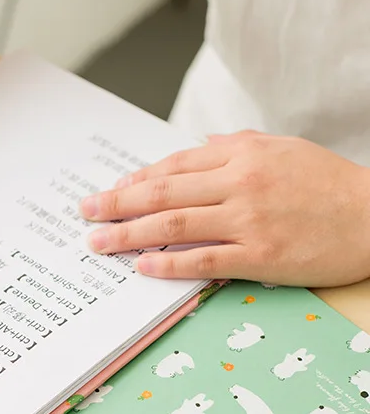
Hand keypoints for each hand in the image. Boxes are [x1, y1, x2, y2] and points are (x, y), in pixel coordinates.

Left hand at [80, 131, 369, 286]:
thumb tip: (199, 147)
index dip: (136, 181)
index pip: (174, 167)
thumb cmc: (326, 184)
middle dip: (117, 204)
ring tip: (99, 243)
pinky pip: (204, 260)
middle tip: (86, 214)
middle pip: (163, 194)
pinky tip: (141, 267)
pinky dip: (169, 264)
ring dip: (129, 234)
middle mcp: (240, 184)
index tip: (110, 191)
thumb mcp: (281, 149)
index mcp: (242, 155)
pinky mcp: (260, 256)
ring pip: (174, 226)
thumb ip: (236, 146)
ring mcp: (248, 221)